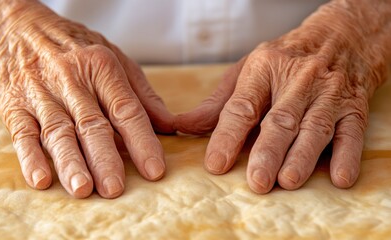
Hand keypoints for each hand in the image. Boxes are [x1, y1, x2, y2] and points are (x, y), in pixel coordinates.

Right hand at [0, 1, 173, 197]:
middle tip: (115, 189)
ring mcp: (41, 93)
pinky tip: (41, 179)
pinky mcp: (14, 104)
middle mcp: (72, 80)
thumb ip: (141, 93)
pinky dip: (31, 157)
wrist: (14, 27)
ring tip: (82, 189)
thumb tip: (168, 125)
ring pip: (59, 132)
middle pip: (92, 125)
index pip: (126, 110)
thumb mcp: (112, 57)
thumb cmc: (72, 46)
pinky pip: (23, 133)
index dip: (142, 142)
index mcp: (101, 66)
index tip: (154, 170)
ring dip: (71, 163)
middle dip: (105, 159)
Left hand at [176, 0, 390, 192]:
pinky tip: (340, 177)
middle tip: (256, 181)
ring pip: (314, 127)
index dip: (228, 135)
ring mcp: (329, 92)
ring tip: (287, 181)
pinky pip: (352, 131)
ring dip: (302, 156)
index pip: (243, 106)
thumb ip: (217, 103)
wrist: (341, 37)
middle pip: (280, 119)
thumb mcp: (247, 71)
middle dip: (268, 152)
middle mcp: (298, 79)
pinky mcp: (354, 106)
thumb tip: (182, 126)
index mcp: (264, 68)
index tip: (216, 163)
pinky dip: (347, 155)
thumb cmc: (284, 59)